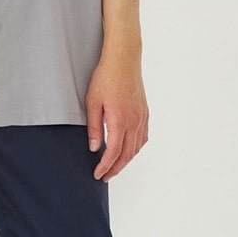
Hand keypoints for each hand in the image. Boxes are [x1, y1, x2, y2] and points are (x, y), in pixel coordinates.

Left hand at [85, 48, 148, 179]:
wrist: (123, 60)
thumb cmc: (105, 78)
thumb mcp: (92, 103)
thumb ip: (93, 127)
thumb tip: (94, 148)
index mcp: (120, 121)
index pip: (112, 153)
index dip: (105, 166)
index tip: (97, 174)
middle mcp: (134, 122)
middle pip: (126, 155)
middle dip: (115, 169)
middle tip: (104, 176)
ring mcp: (142, 118)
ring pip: (136, 148)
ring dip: (126, 161)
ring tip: (114, 166)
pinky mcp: (145, 113)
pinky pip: (143, 138)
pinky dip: (135, 149)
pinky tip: (128, 151)